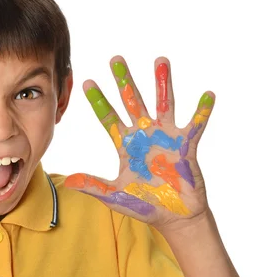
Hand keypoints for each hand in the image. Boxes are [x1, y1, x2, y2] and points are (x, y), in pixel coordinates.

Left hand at [65, 56, 214, 229]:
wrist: (173, 217)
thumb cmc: (144, 206)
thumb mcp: (115, 195)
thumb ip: (93, 186)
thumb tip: (68, 181)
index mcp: (125, 144)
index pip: (108, 117)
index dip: (98, 100)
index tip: (87, 82)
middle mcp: (144, 135)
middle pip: (132, 101)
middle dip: (124, 81)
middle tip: (116, 59)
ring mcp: (166, 137)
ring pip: (163, 103)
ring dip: (162, 82)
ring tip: (160, 60)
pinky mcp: (186, 145)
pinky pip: (195, 125)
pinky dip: (202, 111)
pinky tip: (207, 94)